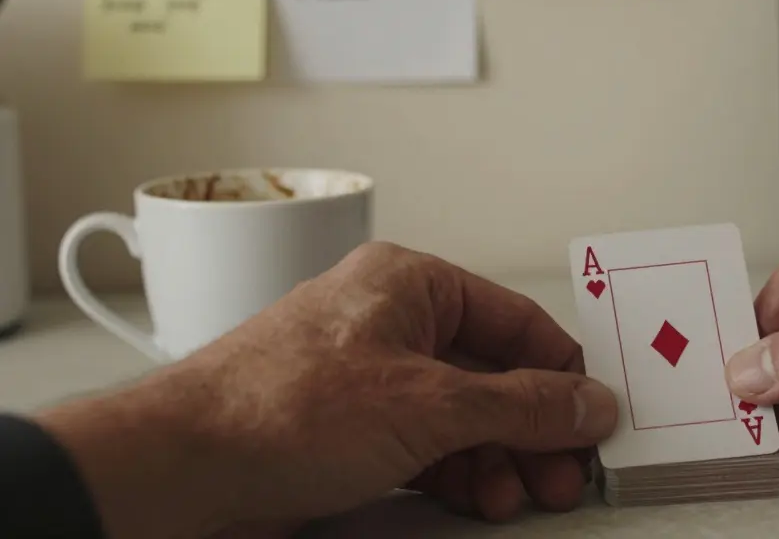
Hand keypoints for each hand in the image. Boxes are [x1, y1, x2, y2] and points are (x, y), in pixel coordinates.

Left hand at [37, 243, 618, 538]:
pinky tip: (477, 498)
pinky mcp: (345, 431)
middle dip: (531, 430)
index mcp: (410, 284)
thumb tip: (587, 403)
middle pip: (491, 375)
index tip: (593, 418)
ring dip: (497, 459)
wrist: (180, 472)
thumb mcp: (429, 405)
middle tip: (563, 474)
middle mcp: (390, 323)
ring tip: (520, 495)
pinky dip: (456, 473)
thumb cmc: (280, 408)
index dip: (561, 372)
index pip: (515, 321)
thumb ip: (521, 406)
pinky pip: (424, 446)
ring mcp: (366, 380)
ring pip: (460, 417)